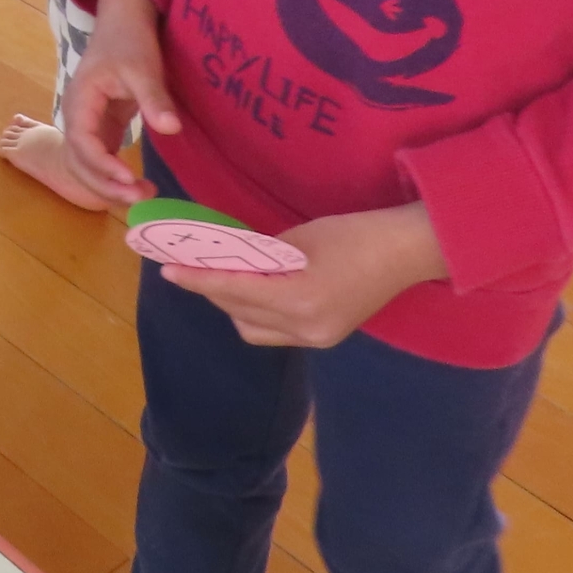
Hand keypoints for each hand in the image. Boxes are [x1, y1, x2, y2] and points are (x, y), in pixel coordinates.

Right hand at [60, 0, 181, 204]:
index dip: (102, 164)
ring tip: (144, 195)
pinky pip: (100, 160)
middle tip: (142, 196)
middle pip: (79, 162)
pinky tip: (138, 185)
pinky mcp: (101, 129)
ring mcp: (87, 125)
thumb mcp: (144, 67)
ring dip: (109, 186)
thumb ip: (154, 99)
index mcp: (79, 101)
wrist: (123, 24)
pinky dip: (114, 177)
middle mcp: (77, 117)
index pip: (81, 142)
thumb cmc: (130, 42)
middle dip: (106, 184)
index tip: (129, 176)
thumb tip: (171, 129)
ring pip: (86, 167)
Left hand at [164, 203, 448, 347]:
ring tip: (222, 276)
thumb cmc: (353, 234)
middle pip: (239, 313)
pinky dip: (256, 312)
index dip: (197, 279)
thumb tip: (224, 260)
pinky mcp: (324, 338)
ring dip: (232, 305)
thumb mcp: (298, 238)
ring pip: (253, 328)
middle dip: (211, 290)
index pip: (233, 291)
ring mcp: (317, 338)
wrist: (405, 252)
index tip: (167, 270)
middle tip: (189, 265)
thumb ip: (259, 255)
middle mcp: (306, 327)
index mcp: (300, 298)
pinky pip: (275, 331)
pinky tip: (253, 289)